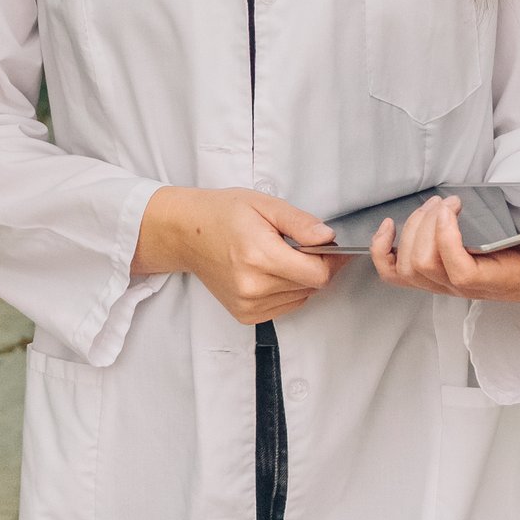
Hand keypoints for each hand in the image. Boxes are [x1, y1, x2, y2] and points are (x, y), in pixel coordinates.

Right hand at [133, 186, 348, 325]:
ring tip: (280, 255)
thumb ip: (300, 223)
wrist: (186, 233)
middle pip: (311, 286)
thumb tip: (328, 237)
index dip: (332, 259)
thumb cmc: (223, 214)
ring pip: (301, 298)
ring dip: (301, 279)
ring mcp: (247, 304)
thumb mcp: (265, 204)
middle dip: (316, 265)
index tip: (331, 246)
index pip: (318, 274)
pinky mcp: (245, 314)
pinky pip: (285, 306)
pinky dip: (287, 290)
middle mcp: (253, 286)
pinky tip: (271, 271)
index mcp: (259, 255)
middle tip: (302, 244)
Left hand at [368, 193, 519, 304]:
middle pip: (426, 266)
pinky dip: (383, 252)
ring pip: (409, 268)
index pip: (460, 272)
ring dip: (413, 230)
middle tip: (449, 201)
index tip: (453, 206)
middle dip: (428, 226)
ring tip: (435, 206)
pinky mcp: (434, 277)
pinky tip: (389, 227)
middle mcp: (467, 288)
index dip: (446, 241)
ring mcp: (446, 284)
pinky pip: (395, 274)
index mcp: (499, 281)